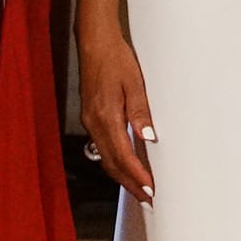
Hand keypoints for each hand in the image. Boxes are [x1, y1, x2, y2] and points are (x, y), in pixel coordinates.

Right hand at [79, 26, 158, 199]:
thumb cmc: (115, 59)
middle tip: (147, 198)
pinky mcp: (90, 117)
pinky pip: (102, 146)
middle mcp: (94, 122)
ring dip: (122, 174)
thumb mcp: (134, 83)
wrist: (94, 42)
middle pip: (112, 162)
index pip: (122, 154)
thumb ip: (140, 111)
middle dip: (130, 182)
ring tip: (139, 187)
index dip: (136, 174)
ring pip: (105, 157)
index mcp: (106, 115)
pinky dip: (114, 160)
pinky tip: (125, 164)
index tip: (150, 188)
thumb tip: (148, 137)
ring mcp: (90, 121)